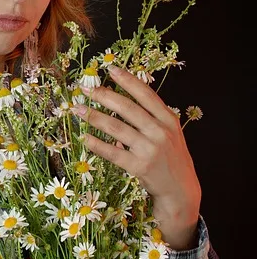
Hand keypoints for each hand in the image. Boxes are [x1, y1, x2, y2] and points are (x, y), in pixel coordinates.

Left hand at [76, 65, 200, 249]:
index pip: (146, 95)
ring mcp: (150, 149)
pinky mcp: (140, 167)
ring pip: (116, 128)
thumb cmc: (171, 159)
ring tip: (77, 109)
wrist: (181, 190)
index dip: (128, 80)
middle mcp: (160, 132)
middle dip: (104, 96)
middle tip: (85, 88)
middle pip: (127, 108)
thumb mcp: (169, 134)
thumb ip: (150, 118)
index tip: (110, 68)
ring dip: (94, 117)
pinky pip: (113, 153)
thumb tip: (120, 103)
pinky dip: (96, 144)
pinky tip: (83, 137)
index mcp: (168, 119)